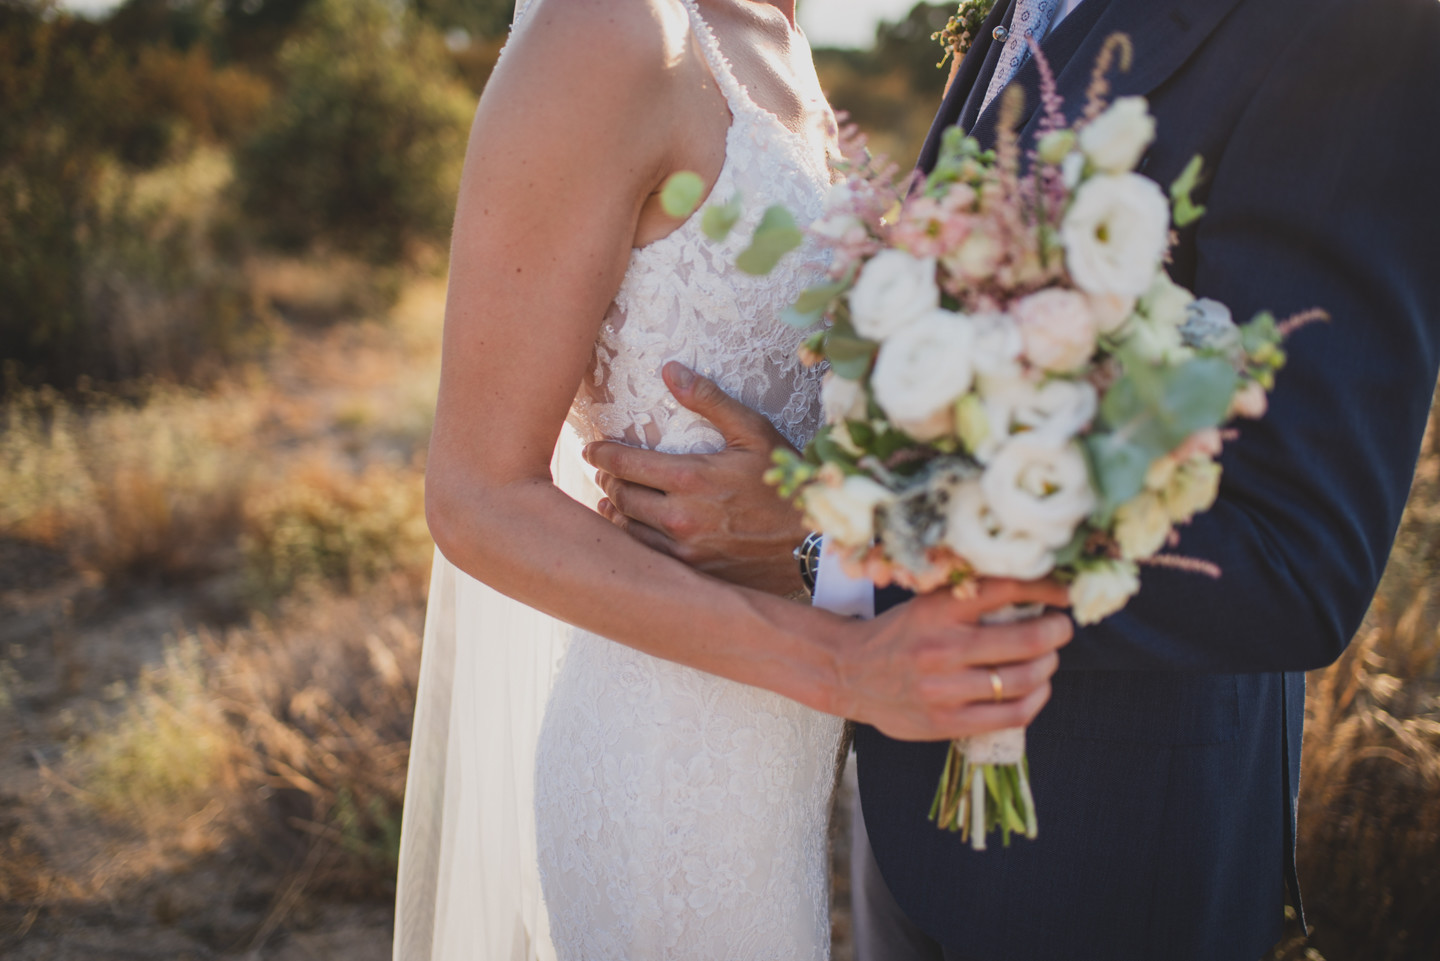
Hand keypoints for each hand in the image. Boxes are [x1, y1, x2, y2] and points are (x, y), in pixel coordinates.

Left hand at [586, 362, 807, 593]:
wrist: (812, 544)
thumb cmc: (784, 483)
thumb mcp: (754, 433)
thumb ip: (710, 401)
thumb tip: (670, 370)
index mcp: (691, 477)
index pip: (625, 463)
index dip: (601, 454)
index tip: (592, 449)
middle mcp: (680, 516)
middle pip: (620, 495)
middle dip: (608, 479)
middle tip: (604, 470)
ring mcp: (683, 549)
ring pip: (626, 528)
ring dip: (614, 510)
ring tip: (610, 497)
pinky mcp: (690, 572)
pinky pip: (645, 555)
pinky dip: (631, 539)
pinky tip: (631, 529)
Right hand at [831, 578, 1072, 741]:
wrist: (849, 672)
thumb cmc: (897, 635)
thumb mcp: (925, 605)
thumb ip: (969, 599)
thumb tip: (1032, 591)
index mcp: (937, 610)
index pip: (1006, 589)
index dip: (1047, 589)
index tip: (1064, 594)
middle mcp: (942, 648)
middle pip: (1027, 640)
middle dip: (1057, 632)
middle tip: (1061, 627)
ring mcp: (945, 689)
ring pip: (1024, 679)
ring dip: (1048, 665)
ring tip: (1049, 657)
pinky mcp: (947, 722)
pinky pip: (1012, 714)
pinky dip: (1037, 698)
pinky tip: (1038, 688)